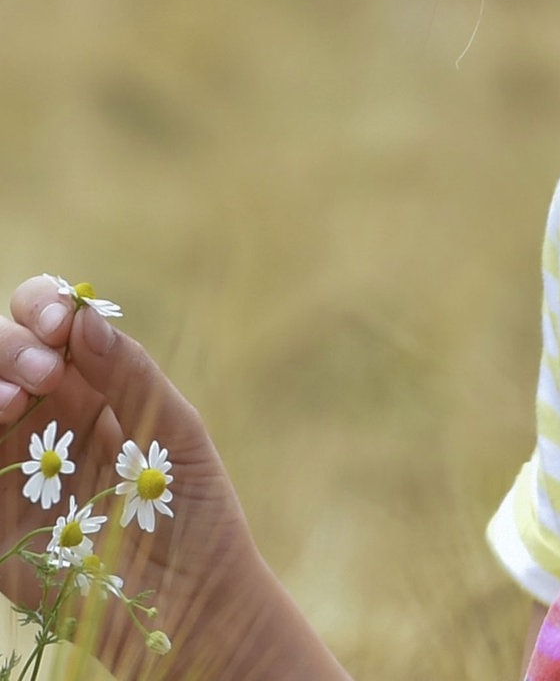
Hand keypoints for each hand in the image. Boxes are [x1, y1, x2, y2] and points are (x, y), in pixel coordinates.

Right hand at [0, 276, 351, 679]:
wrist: (187, 600)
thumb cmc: (192, 508)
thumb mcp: (176, 431)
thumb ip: (132, 374)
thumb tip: (87, 317)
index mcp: (95, 382)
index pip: (51, 321)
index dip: (45, 306)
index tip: (63, 322)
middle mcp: (46, 413)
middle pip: (1, 348)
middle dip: (12, 344)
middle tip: (46, 374)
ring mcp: (13, 462)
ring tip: (16, 400)